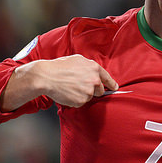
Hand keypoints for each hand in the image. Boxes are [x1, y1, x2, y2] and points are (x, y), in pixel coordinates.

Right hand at [1, 54, 117, 110]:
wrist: (47, 76)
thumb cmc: (59, 66)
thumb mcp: (77, 60)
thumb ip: (89, 66)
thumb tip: (94, 72)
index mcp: (94, 68)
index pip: (107, 78)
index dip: (112, 84)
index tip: (114, 88)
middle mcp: (94, 80)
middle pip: (100, 90)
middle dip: (93, 90)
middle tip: (80, 86)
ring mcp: (88, 91)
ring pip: (89, 97)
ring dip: (83, 95)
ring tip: (71, 87)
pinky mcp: (81, 101)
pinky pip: (81, 103)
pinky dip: (75, 100)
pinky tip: (68, 93)